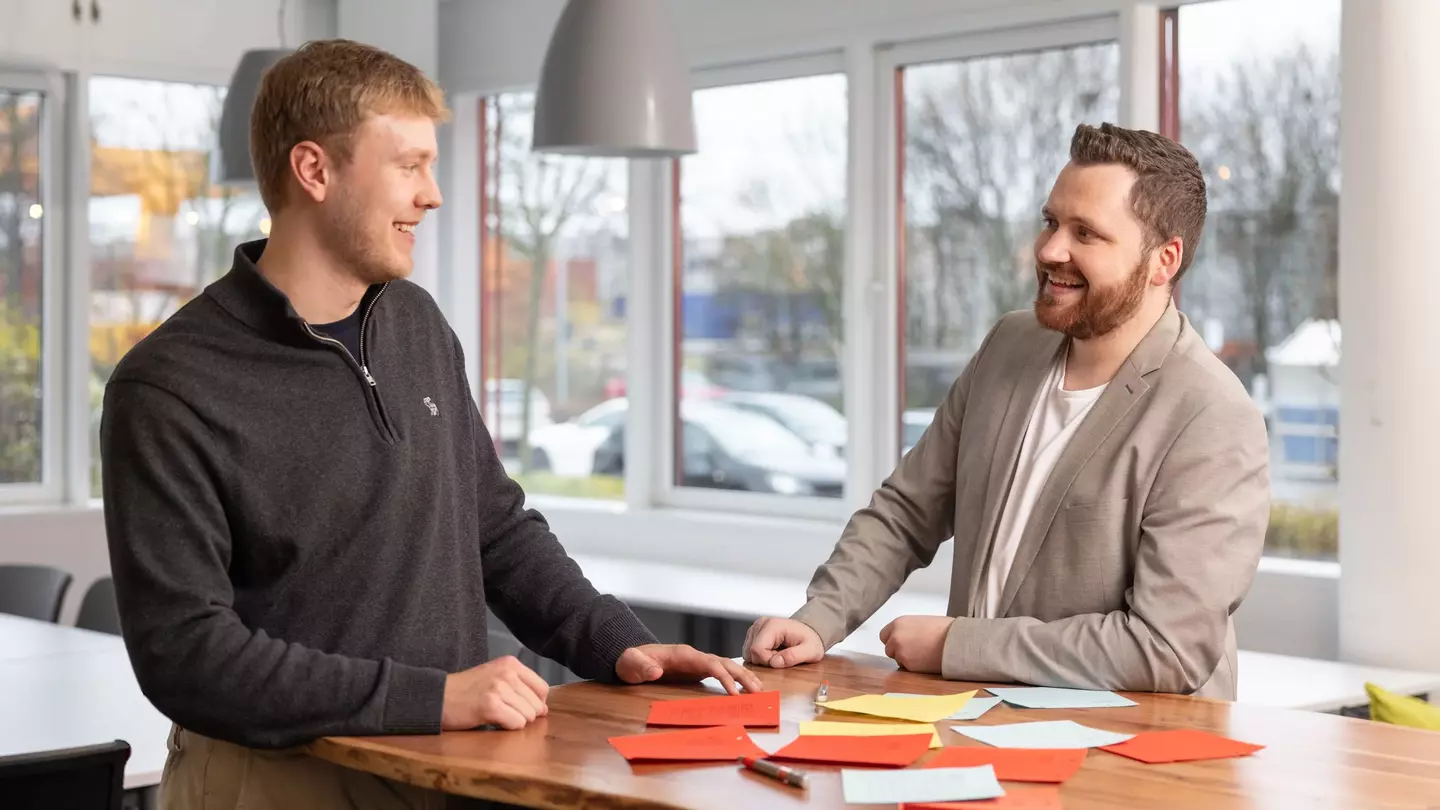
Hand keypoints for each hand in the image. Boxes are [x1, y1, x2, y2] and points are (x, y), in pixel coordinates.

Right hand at [441, 656, 549, 730]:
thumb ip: (520, 689)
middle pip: (537, 705)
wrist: (438, 697)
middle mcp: (507, 673)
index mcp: (511, 663)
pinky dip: (507, 727)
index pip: (542, 688)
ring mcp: (499, 688)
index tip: (519, 708)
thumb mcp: (495, 678)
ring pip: (528, 716)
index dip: (535, 703)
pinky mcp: (490, 705)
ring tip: (495, 715)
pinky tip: (491, 720)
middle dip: (524, 715)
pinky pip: (516, 723)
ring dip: (514, 721)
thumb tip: (545, 710)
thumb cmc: (466, 691)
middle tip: (502, 713)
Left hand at [615, 644, 763, 694]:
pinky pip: (720, 672)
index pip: (710, 663)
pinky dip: (734, 678)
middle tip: (758, 692)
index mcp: (683, 654)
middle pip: (724, 662)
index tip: (735, 693)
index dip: (724, 677)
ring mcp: (696, 662)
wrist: (630, 658)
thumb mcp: (630, 664)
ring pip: (725, 666)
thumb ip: (641, 666)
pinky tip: (745, 687)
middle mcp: (694, 656)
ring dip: (743, 676)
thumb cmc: (630, 661)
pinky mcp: (697, 669)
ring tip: (759, 690)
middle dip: (742, 676)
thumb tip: (656, 671)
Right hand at [743, 617, 823, 668]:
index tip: (782, 660)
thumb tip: (775, 662)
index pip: (757, 650)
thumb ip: (794, 656)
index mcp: (772, 625)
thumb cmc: (810, 640)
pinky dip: (760, 656)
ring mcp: (756, 628)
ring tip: (778, 654)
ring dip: (762, 659)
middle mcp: (761, 624)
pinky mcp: (754, 633)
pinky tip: (772, 652)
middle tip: (781, 657)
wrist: (810, 631)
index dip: (768, 661)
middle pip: (750, 652)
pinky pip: (749, 651)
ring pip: (748, 652)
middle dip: (765, 660)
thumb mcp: (810, 651)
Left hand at [878, 615, 953, 673]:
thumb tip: (908, 636)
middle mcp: (895, 637)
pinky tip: (925, 661)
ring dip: (906, 660)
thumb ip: (909, 629)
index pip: (884, 635)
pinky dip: (913, 667)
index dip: (893, 640)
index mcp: (899, 623)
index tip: (901, 643)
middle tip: (913, 652)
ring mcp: (900, 652)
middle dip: (897, 651)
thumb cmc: (945, 630)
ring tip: (923, 655)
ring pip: (897, 660)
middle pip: (888, 649)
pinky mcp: (907, 665)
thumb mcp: (922, 623)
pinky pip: (906, 668)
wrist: (955, 641)